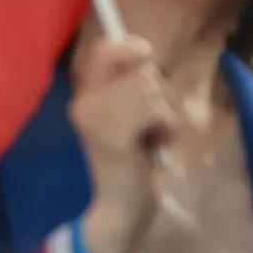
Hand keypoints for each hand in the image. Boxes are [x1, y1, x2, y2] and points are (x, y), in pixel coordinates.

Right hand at [69, 35, 179, 252]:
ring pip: (151, 87)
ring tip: (155, 136)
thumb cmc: (135, 158)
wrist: (123, 206)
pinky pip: (156, 109)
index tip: (148, 55)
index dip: (130, 46)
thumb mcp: (132, 115)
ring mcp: (95, 118)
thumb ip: (133, 85)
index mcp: (86, 96)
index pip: (104, 50)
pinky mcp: (112, 134)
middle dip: (163, 94)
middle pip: (142, 70)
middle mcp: (84, 103)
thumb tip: (146, 50)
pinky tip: (156, 146)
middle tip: (154, 124)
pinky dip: (168, 126)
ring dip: (167, 113)